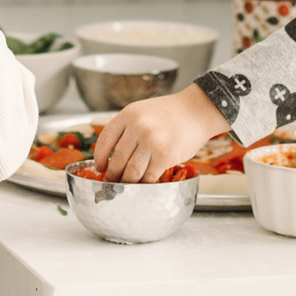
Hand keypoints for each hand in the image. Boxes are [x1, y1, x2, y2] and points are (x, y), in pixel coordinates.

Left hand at [93, 85, 228, 182]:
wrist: (197, 110)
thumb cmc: (170, 113)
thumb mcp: (142, 111)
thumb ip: (127, 129)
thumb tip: (110, 156)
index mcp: (128, 114)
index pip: (105, 140)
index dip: (99, 158)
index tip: (99, 168)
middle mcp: (138, 126)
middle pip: (117, 160)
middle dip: (113, 175)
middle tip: (112, 183)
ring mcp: (151, 141)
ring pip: (131, 172)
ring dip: (128, 182)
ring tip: (128, 185)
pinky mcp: (165, 155)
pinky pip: (149, 177)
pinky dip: (146, 183)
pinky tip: (146, 183)